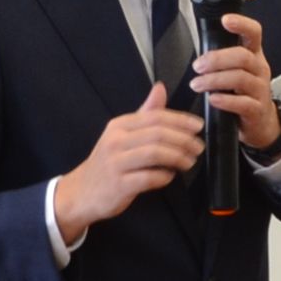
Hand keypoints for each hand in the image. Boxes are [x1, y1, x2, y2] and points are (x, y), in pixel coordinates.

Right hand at [53, 85, 201, 240]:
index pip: (155, 117)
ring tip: (189, 161)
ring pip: (155, 154)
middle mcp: (116, 141)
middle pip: (158, 134)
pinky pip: (149, 178)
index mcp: (119, 125)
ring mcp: (116, 163)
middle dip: (184, 140)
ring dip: (178, 157)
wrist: (82, 192)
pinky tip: (170, 176)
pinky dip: (165, 176)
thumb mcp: (123, 134)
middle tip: (198, 147)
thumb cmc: (110, 162)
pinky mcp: (120, 185)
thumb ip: (145, 113)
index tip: (198, 126)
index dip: (181, 120)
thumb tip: (160, 88)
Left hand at [192, 12, 280, 150]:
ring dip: (214, 80)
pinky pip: (242, 103)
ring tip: (197, 84)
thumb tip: (199, 51)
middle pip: (242, 56)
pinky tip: (212, 99)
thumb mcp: (238, 71)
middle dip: (217, 59)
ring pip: (240, 78)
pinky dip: (225, 101)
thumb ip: (223, 59)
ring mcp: (260, 89)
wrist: (261, 123)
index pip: (254, 33)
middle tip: (197, 66)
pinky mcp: (257, 109)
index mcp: (254, 55)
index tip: (225, 20)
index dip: (242, 24)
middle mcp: (260, 69)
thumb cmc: (243, 93)